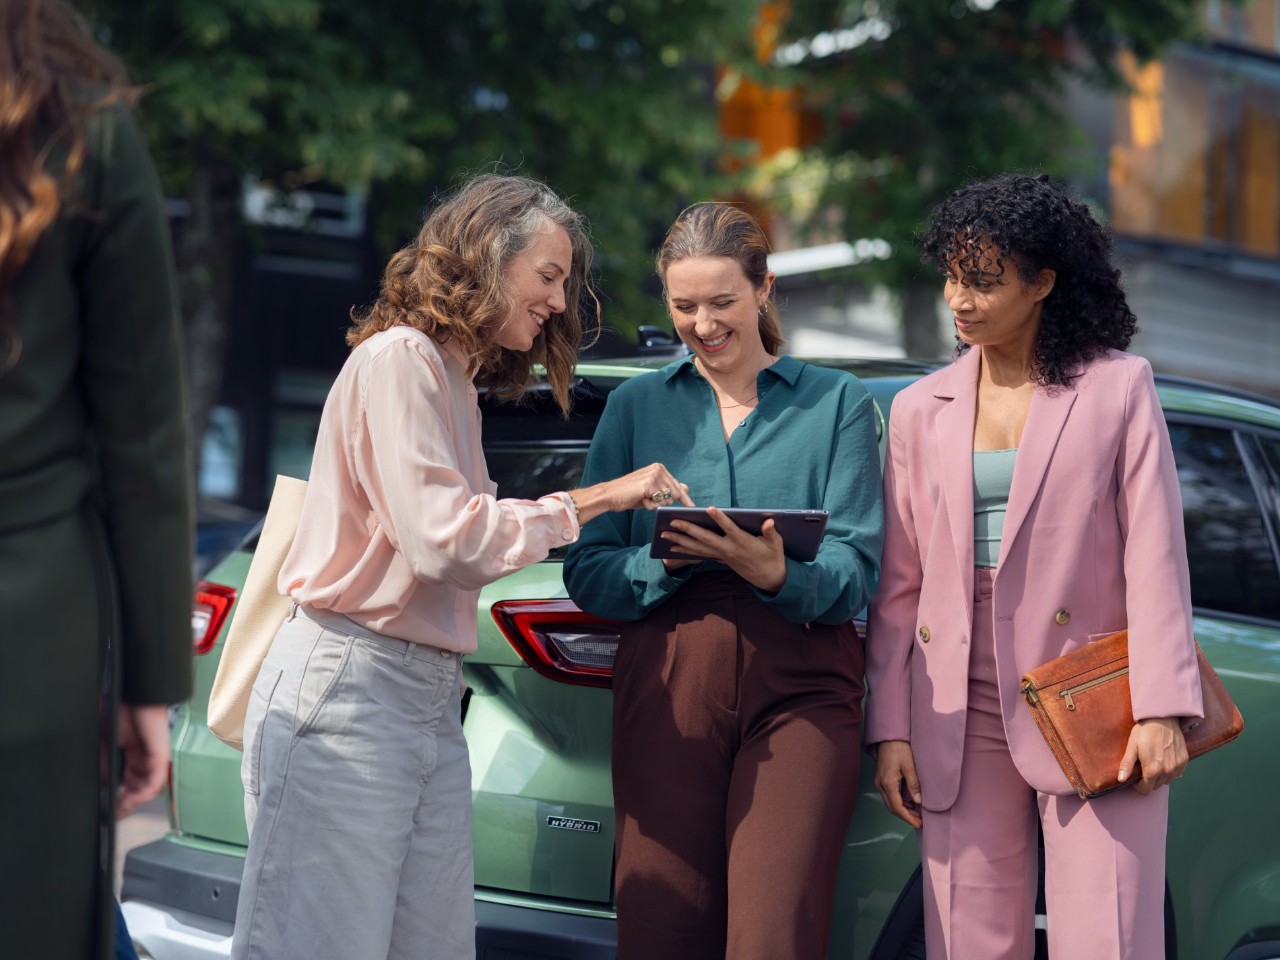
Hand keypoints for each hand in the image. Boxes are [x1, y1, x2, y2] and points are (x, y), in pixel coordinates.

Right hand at [116, 703, 170, 817]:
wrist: (133, 693)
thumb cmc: (120, 712)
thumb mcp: (106, 745)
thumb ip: (107, 767)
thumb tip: (103, 788)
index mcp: (132, 754)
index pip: (129, 782)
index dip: (120, 797)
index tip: (108, 810)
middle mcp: (145, 757)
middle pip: (139, 788)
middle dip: (127, 804)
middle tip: (113, 814)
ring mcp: (154, 756)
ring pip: (148, 787)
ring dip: (135, 802)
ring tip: (120, 810)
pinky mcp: (160, 754)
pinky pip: (155, 779)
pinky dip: (143, 793)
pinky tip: (131, 799)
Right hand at [569, 463, 692, 523]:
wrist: (610, 495)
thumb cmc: (630, 494)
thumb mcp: (651, 491)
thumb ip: (667, 489)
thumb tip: (686, 488)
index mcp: (659, 468)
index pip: (678, 486)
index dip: (685, 498)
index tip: (695, 507)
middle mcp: (659, 469)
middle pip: (675, 494)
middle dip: (664, 502)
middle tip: (646, 498)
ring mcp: (654, 475)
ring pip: (668, 500)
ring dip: (655, 504)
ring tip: (642, 498)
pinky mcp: (649, 484)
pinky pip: (659, 502)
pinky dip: (650, 505)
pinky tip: (640, 499)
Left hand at [660, 507, 786, 592]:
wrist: (769, 578)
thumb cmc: (773, 557)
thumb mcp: (776, 544)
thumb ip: (771, 532)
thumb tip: (769, 522)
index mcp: (743, 543)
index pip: (730, 529)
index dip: (721, 519)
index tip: (711, 509)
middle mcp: (729, 550)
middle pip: (706, 539)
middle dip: (688, 530)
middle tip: (672, 522)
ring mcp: (723, 556)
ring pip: (698, 548)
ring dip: (680, 541)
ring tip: (664, 534)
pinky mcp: (720, 559)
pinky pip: (700, 554)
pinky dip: (686, 550)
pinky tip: (674, 546)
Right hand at [874, 740, 922, 827]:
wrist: (888, 737)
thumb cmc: (899, 748)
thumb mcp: (909, 766)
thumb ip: (914, 784)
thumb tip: (918, 801)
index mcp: (887, 783)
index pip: (897, 807)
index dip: (908, 818)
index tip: (918, 824)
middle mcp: (880, 785)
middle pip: (892, 807)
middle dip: (906, 816)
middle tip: (920, 821)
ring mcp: (879, 782)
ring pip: (890, 802)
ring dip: (903, 810)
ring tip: (917, 814)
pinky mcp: (881, 779)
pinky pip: (889, 796)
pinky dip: (899, 802)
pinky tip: (909, 803)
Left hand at [1118, 716, 1187, 794]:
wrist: (1162, 718)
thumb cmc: (1144, 731)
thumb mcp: (1132, 746)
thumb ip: (1126, 765)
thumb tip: (1120, 780)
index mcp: (1152, 770)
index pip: (1145, 790)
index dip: (1138, 786)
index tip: (1135, 777)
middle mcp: (1167, 771)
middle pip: (1156, 786)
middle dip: (1148, 780)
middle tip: (1143, 767)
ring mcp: (1177, 766)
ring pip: (1166, 781)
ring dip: (1159, 776)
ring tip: (1153, 762)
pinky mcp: (1184, 761)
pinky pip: (1176, 773)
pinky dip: (1170, 770)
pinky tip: (1163, 760)